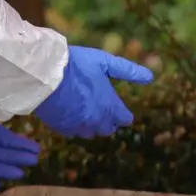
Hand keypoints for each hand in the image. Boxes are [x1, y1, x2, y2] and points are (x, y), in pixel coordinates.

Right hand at [34, 46, 154, 137]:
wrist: (44, 74)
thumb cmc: (77, 65)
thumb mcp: (105, 63)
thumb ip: (128, 71)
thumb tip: (151, 78)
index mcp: (110, 107)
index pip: (124, 120)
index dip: (122, 112)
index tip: (117, 106)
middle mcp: (97, 121)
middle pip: (108, 128)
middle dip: (107, 119)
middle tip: (99, 105)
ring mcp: (79, 127)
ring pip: (90, 132)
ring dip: (90, 123)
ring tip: (83, 107)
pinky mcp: (62, 128)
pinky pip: (73, 131)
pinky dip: (74, 124)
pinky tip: (69, 110)